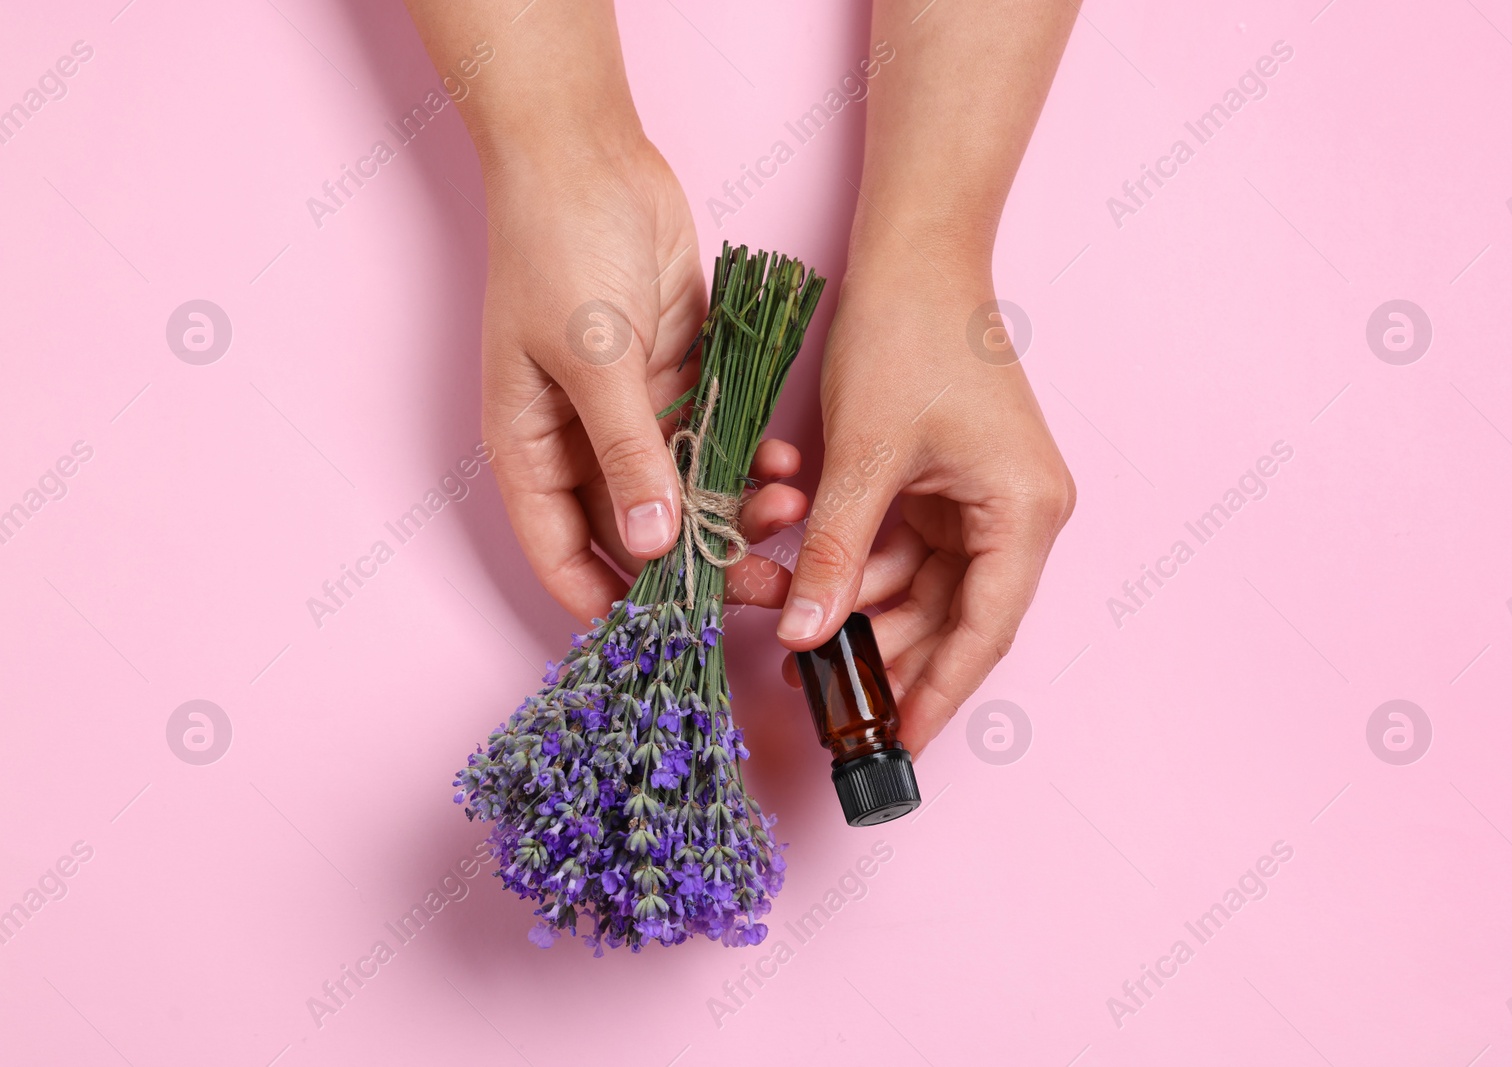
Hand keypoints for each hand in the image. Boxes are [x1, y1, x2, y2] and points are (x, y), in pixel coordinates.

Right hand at [479, 135, 806, 621]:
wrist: (586, 156)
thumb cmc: (558, 251)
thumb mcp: (592, 359)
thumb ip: (626, 453)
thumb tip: (649, 544)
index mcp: (532, 450)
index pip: (563, 556)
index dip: (612, 605)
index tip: (677, 637)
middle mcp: (580, 444)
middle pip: (640, 534)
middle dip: (704, 565)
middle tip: (771, 588)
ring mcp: (630, 413)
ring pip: (689, 492)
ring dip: (737, 510)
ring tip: (792, 514)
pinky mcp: (675, 380)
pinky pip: (716, 441)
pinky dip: (749, 458)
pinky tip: (789, 467)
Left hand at [778, 252, 1074, 755]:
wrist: (913, 254)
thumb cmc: (908, 338)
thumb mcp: (866, 458)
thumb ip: (835, 552)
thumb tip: (803, 635)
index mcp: (1023, 513)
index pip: (983, 631)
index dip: (939, 694)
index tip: (899, 744)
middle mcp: (1014, 514)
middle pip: (954, 618)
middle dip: (890, 658)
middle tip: (832, 706)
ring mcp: (979, 499)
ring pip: (922, 589)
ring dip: (864, 614)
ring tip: (802, 649)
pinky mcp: (945, 483)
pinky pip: (902, 550)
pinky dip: (859, 569)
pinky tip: (810, 590)